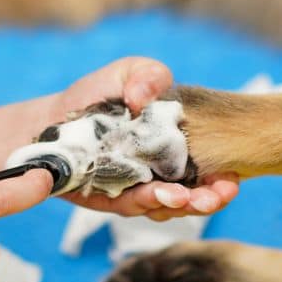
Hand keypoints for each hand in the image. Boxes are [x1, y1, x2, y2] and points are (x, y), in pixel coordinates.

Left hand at [52, 57, 238, 219]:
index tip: (231, 183)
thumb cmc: (96, 96)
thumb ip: (148, 74)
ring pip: (171, 207)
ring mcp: (145, 189)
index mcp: (182, 144)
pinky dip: (146, 204)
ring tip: (180, 197)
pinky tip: (151, 196)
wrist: (51, 122)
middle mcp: (169, 172)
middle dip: (209, 200)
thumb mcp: (127, 73)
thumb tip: (146, 98)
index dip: (226, 179)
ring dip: (180, 205)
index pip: (215, 169)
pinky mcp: (117, 201)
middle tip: (210, 197)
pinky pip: (136, 208)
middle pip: (199, 196)